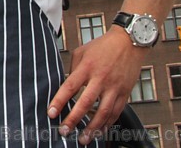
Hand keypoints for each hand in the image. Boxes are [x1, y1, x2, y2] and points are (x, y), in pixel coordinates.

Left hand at [47, 27, 146, 144]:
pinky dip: (107, 124)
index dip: (59, 101)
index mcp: (87, 67)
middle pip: (86, 103)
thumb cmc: (103, 46)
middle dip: (74, 119)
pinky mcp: (125, 93)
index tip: (51, 113)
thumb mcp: (81, 52)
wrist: (129, 42)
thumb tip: (66, 86)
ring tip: (83, 139)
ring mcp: (115, 87)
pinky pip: (116, 112)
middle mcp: (101, 78)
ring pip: (103, 113)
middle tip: (64, 131)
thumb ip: (73, 69)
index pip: (70, 87)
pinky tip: (100, 131)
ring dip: (92, 128)